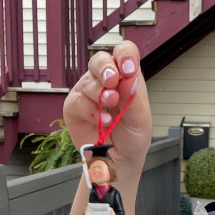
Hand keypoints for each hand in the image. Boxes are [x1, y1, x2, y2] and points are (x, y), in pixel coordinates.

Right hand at [63, 42, 151, 172]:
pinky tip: (103, 121)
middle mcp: (105, 81)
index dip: (124, 55)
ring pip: (87, 80)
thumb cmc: (132, 138)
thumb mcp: (141, 119)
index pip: (124, 53)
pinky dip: (90, 110)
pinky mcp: (74, 108)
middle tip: (112, 81)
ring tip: (111, 110)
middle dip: (105, 68)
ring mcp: (88, 93)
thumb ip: (133, 99)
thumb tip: (127, 78)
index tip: (128, 69)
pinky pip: (77, 101)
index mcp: (125, 77)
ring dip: (100, 93)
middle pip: (99, 60)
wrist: (119, 162)